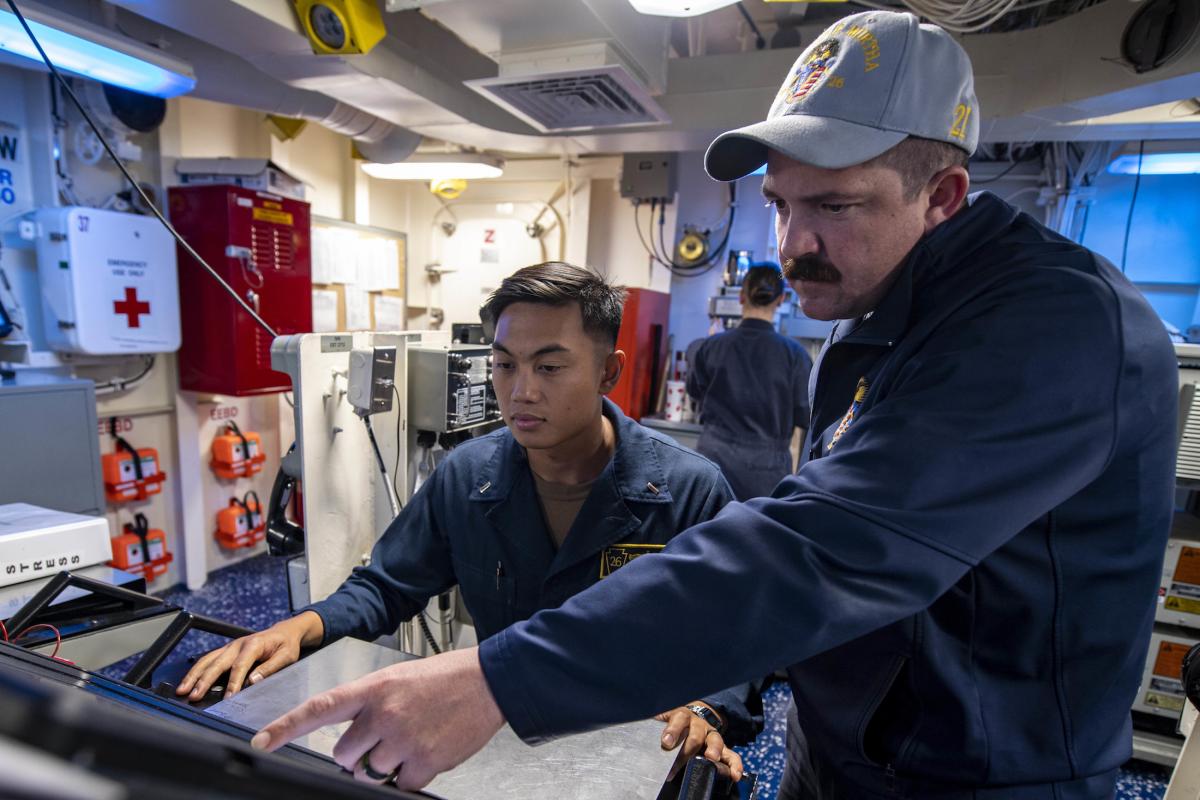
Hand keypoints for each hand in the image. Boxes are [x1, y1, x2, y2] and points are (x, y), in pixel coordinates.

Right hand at [175, 611, 322, 700]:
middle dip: (203, 680)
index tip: (228, 698)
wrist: (284, 632)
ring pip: (207, 660)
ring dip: (194, 675)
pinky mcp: (226, 651)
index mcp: (253, 645)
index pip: (240, 666)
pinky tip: (188, 681)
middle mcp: (238, 644)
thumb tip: (253, 681)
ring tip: (182, 690)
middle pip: (216, 663)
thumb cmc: (286, 645)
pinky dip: (197, 671)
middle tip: (193, 695)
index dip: (233, 683)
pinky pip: (208, 660)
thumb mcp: (287, 656)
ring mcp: (230, 647)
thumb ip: (270, 668)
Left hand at [250, 646, 503, 789]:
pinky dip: (412, 776)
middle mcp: (385, 713)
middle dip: (358, 756)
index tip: (262, 742)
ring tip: (412, 741)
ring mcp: (404, 739)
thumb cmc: (447, 678)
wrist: (490, 682)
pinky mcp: (425, 761)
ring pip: (371, 773)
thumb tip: (352, 741)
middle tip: (383, 740)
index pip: (320, 708)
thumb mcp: (400, 680)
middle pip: (344, 756)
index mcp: (375, 688)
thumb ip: (371, 706)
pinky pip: (401, 784)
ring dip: (387, 766)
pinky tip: (428, 751)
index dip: (286, 727)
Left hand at [655, 703, 743, 782]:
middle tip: (679, 763)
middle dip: (687, 750)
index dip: (672, 731)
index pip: (678, 720)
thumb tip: (636, 728)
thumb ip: (653, 723)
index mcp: (682, 716)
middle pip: (695, 735)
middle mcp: (699, 725)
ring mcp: (711, 735)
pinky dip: (735, 764)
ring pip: (715, 740)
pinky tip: (736, 775)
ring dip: (714, 750)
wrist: (695, 715)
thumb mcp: (664, 718)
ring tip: (712, 758)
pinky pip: (731, 755)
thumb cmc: (675, 722)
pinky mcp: (722, 747)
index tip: (666, 742)